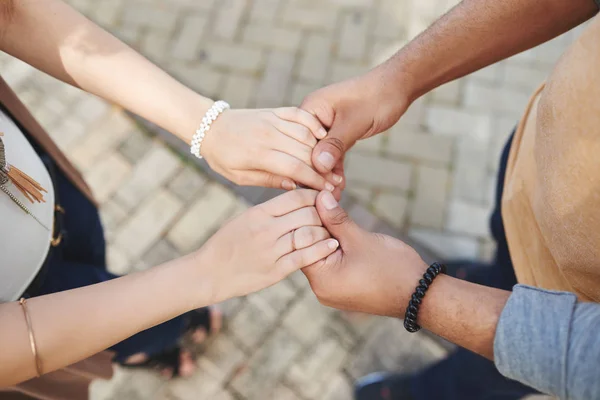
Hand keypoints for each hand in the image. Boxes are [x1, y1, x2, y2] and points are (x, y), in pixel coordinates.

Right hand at [194, 189, 338, 303]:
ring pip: (310, 234)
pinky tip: (332, 245)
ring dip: (325, 231)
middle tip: (330, 215)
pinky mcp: (275, 271)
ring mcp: (271, 251)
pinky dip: (322, 250)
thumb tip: (294, 199)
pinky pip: (305, 257)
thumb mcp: (243, 219)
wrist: (209, 273)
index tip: (323, 198)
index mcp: (258, 213)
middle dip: (324, 213)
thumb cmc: (226, 244)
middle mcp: (266, 230)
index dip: (315, 195)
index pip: (296, 197)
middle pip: (308, 214)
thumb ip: (268, 211)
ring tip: (332, 230)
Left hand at [201, 107, 340, 190]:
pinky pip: (299, 114)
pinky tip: (323, 135)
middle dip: (323, 168)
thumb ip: (267, 180)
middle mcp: (268, 134)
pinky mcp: (274, 111)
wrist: (209, 127)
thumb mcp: (239, 177)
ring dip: (322, 149)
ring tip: (332, 164)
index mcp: (259, 153)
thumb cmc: (222, 157)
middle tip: (337, 181)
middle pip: (305, 152)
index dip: (314, 180)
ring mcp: (272, 120)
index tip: (328, 190)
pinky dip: (313, 124)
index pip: (295, 168)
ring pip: (306, 133)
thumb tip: (294, 186)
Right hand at [300, 66, 412, 193]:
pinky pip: (331, 154)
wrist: (395, 87)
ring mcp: (323, 126)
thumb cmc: (375, 98)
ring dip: (326, 174)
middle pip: (306, 150)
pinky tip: (340, 186)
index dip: (304, 164)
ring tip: (334, 195)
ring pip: (319, 155)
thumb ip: (335, 144)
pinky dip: (335, 169)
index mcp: (310, 109)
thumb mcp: (354, 122)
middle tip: (326, 196)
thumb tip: (318, 165)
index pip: (297, 141)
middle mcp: (312, 118)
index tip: (315, 186)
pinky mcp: (336, 134)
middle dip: (316, 173)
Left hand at [302, 191, 427, 316]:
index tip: (317, 198)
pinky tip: (344, 230)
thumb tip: (319, 197)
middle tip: (326, 201)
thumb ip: (336, 219)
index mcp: (321, 280)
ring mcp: (332, 290)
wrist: (421, 295)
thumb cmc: (393, 268)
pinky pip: (331, 263)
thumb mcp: (361, 238)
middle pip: (308, 249)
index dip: (308, 218)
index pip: (300, 243)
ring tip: (337, 213)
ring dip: (328, 234)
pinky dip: (336, 246)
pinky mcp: (343, 288)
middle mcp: (321, 289)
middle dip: (318, 224)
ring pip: (320, 254)